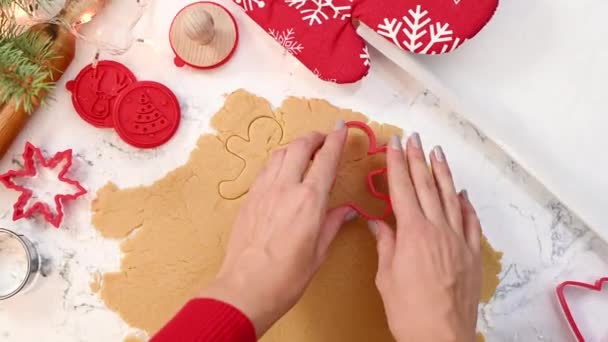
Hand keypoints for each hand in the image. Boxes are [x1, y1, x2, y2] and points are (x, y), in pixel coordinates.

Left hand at [202, 121, 356, 336]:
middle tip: (324, 138)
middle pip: (300, 147)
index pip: (326, 160)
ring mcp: (264, 190)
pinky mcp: (249, 198)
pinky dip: (278, 160)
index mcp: (309, 201)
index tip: (342, 126)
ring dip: (295, 146)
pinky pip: (266, 169)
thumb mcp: (318, 253)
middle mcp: (286, 188)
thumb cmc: (286, 278)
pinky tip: (283, 169)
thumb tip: (346, 210)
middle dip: (315, 137)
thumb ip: (332, 224)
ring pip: (280, 153)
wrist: (245, 288)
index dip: (336, 139)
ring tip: (305, 150)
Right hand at [369, 133, 481, 341]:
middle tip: (415, 138)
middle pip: (426, 186)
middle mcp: (437, 229)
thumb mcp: (386, 275)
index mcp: (412, 232)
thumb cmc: (408, 310)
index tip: (394, 144)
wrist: (440, 336)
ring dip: (443, 173)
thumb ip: (385, 243)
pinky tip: (462, 193)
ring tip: (437, 153)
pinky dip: (466, 205)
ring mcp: (458, 240)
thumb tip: (377, 223)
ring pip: (450, 198)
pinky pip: (471, 222)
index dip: (397, 164)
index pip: (401, 188)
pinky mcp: (471, 254)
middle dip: (418, 159)